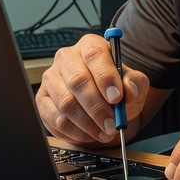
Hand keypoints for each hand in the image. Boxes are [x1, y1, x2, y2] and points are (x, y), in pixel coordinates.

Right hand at [35, 34, 149, 144]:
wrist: (103, 105)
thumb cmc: (117, 90)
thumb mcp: (134, 84)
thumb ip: (136, 84)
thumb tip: (129, 89)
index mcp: (90, 45)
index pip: (94, 54)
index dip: (105, 76)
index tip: (117, 98)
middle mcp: (66, 58)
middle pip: (77, 81)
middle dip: (97, 107)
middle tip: (113, 125)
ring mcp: (51, 78)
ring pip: (66, 103)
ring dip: (88, 124)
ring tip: (105, 133)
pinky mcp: (42, 100)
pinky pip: (56, 119)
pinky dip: (76, 132)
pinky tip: (90, 134)